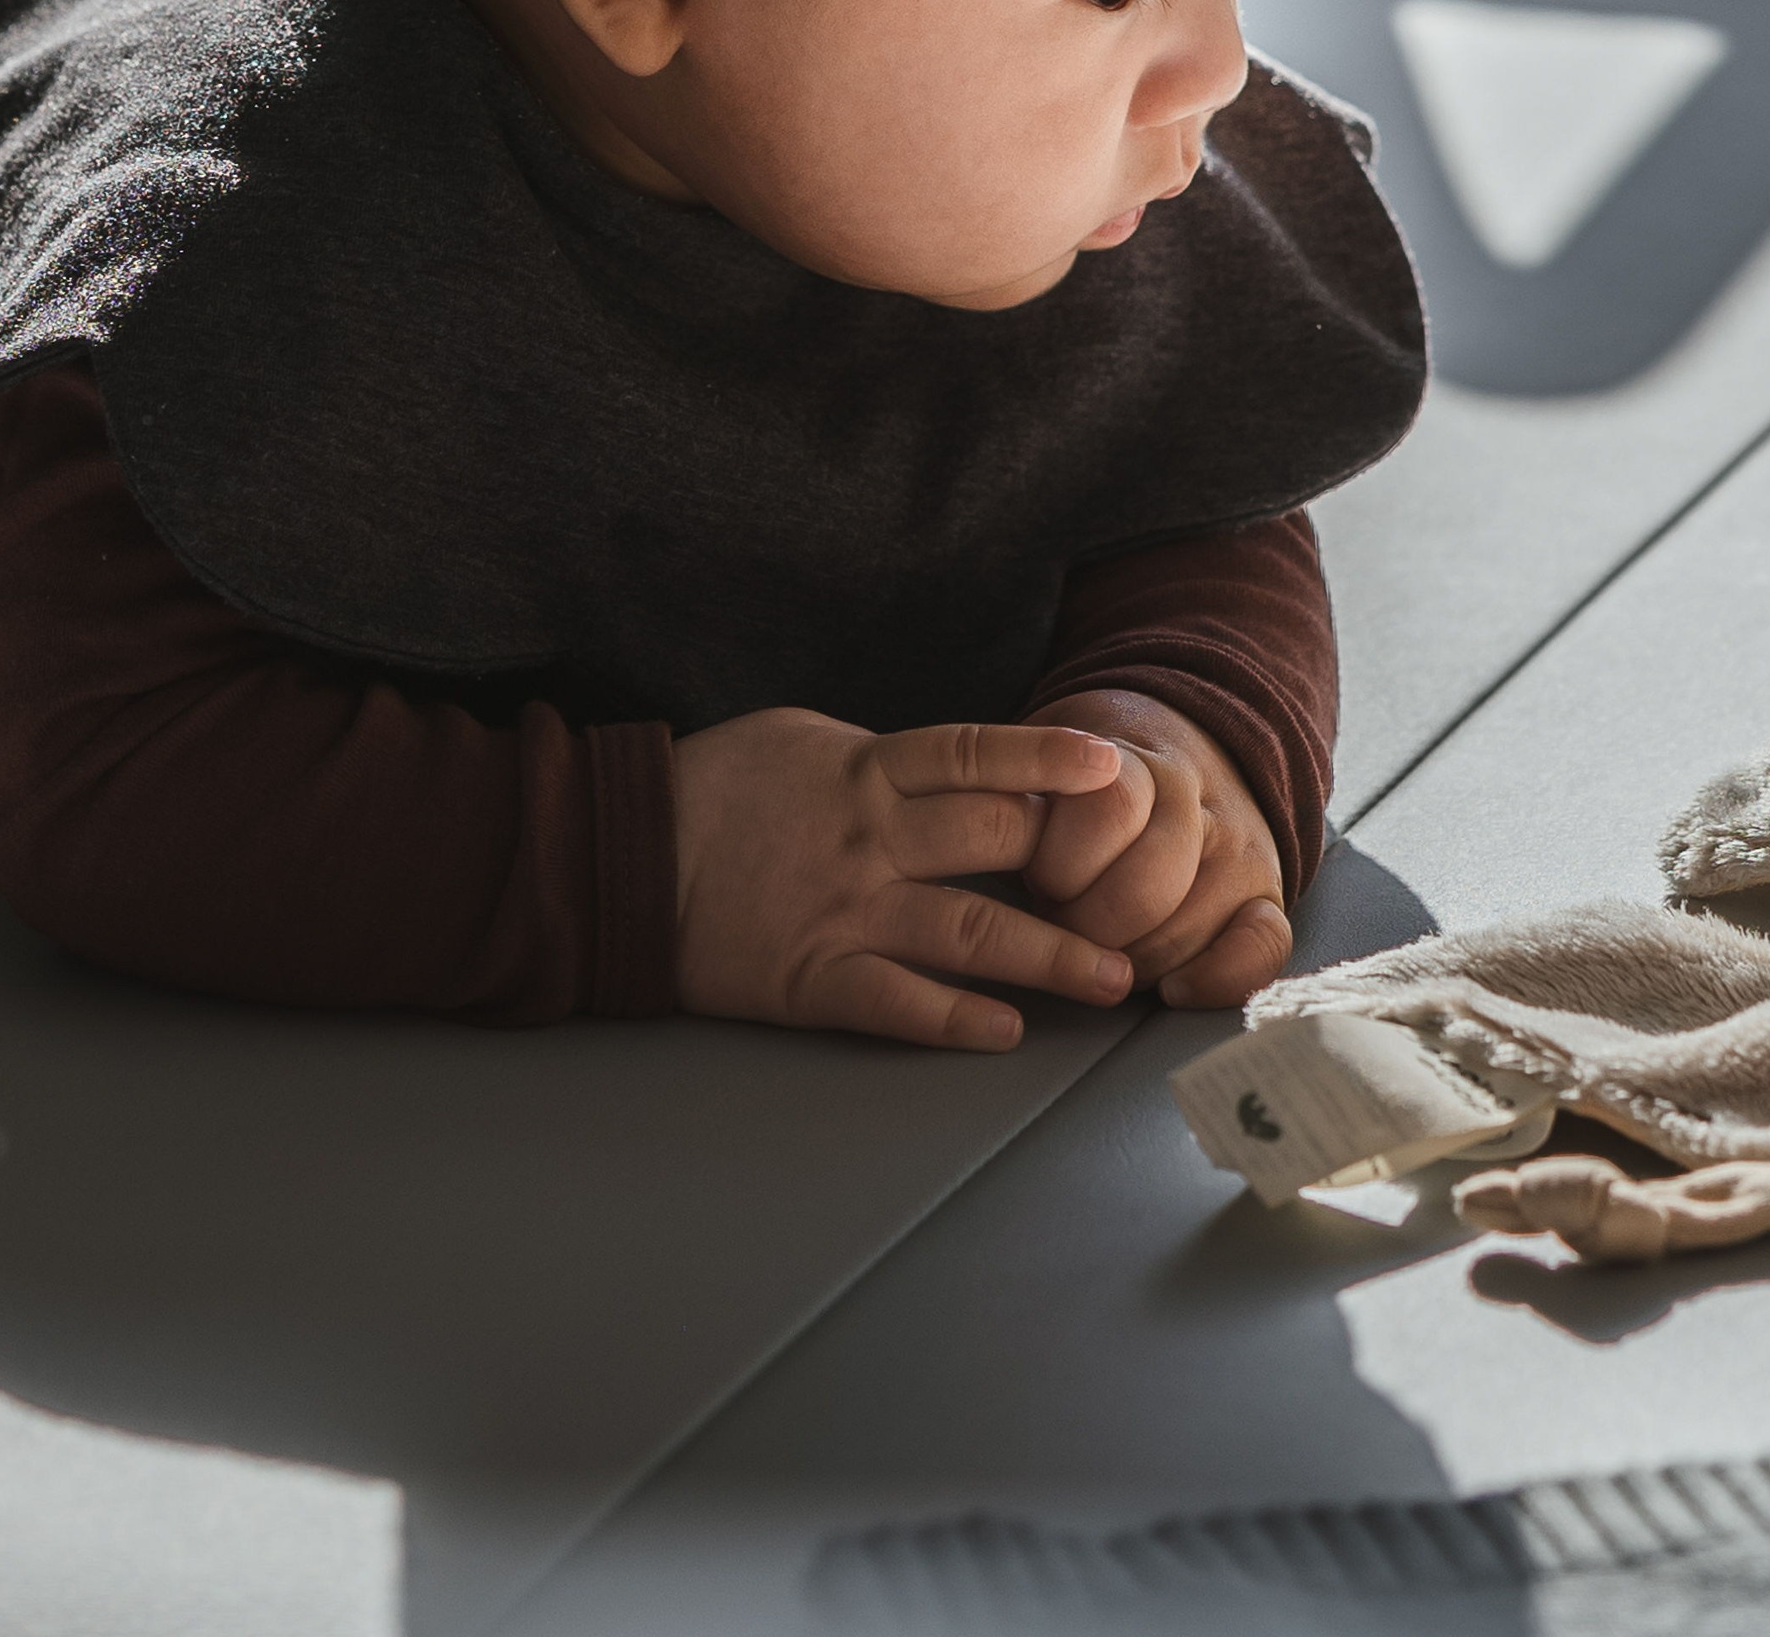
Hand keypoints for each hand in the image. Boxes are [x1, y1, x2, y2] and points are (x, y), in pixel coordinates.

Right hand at [672, 708, 1137, 1049]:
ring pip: (967, 930)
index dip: (1047, 762)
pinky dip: (953, 1018)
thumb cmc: (714, 787)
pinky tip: (1004, 1031)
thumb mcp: (799, 737)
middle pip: (993, 845)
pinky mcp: (814, 977)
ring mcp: (845, 911)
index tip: (1114, 770)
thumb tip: (951, 767)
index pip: (973, 756)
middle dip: (1078, 868)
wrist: (620, 856)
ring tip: (1113, 979)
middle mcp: (868, 838)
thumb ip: (879, 758)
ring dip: (1047, 956)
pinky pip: (897, 1002)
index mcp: (865, 770)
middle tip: (1148, 893)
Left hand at [1020, 691, 1290, 1006]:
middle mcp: (1195, 802)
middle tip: (1063, 919)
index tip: (1037, 876)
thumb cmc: (1085, 776)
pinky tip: (1176, 990)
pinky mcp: (1267, 895)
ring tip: (1103, 944)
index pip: (1105, 812)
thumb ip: (1018, 795)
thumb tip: (988, 841)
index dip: (1058, 861)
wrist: (1180, 739)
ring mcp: (1237, 849)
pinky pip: (1262, 948)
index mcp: (1134, 760)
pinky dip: (1218, 978)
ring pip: (1187, 926)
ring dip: (1131, 957)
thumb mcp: (1044, 761)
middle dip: (1085, 924)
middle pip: (1143, 887)